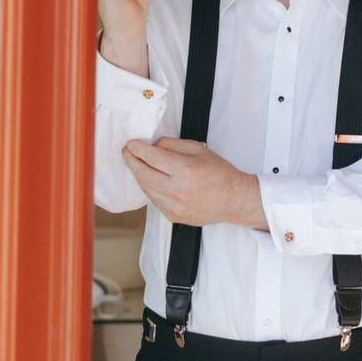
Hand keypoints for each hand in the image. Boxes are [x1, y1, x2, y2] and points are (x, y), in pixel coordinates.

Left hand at [122, 137, 267, 229]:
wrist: (234, 200)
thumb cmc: (220, 173)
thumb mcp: (199, 150)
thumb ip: (173, 145)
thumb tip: (152, 145)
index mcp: (186, 170)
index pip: (151, 157)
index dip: (137, 149)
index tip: (131, 144)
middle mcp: (178, 190)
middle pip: (143, 174)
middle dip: (132, 161)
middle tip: (127, 153)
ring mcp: (174, 206)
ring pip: (146, 189)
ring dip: (139, 175)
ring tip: (138, 165)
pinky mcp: (173, 216)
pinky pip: (154, 200)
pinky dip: (150, 188)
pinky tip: (153, 180)